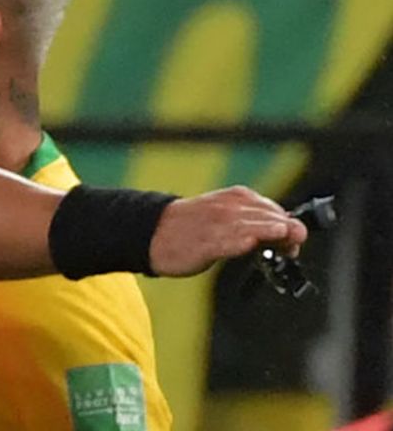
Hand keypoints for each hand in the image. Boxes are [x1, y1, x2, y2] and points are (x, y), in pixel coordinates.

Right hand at [149, 185, 307, 276]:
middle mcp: (230, 207)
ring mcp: (217, 224)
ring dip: (272, 234)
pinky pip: (227, 240)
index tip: (292, 243)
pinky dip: (240, 241)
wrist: (154, 231)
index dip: (289, 228)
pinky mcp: (205, 242)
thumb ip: (252, 221)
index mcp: (236, 197)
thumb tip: (284, 234)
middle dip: (288, 234)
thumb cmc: (190, 225)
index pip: (275, 210)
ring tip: (287, 241)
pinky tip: (250, 244)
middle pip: (270, 218)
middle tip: (291, 250)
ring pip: (253, 227)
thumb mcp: (223, 214)